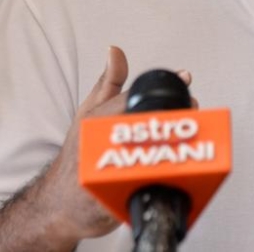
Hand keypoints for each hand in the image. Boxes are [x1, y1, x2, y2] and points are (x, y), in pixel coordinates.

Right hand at [0, 46, 194, 251]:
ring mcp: (102, 175)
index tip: (185, 79)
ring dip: (173, 149)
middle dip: (173, 118)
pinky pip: (143, 191)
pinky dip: (163, 182)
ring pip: (146, 160)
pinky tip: (180, 173)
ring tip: (193, 139)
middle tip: (194, 109)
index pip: (131, 100)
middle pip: (142, 127)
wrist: (59, 204)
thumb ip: (109, 82)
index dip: (161, 90)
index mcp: (94, 121)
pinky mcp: (111, 203)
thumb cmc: (77, 155)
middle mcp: (96, 145)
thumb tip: (115, 50)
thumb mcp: (89, 112)